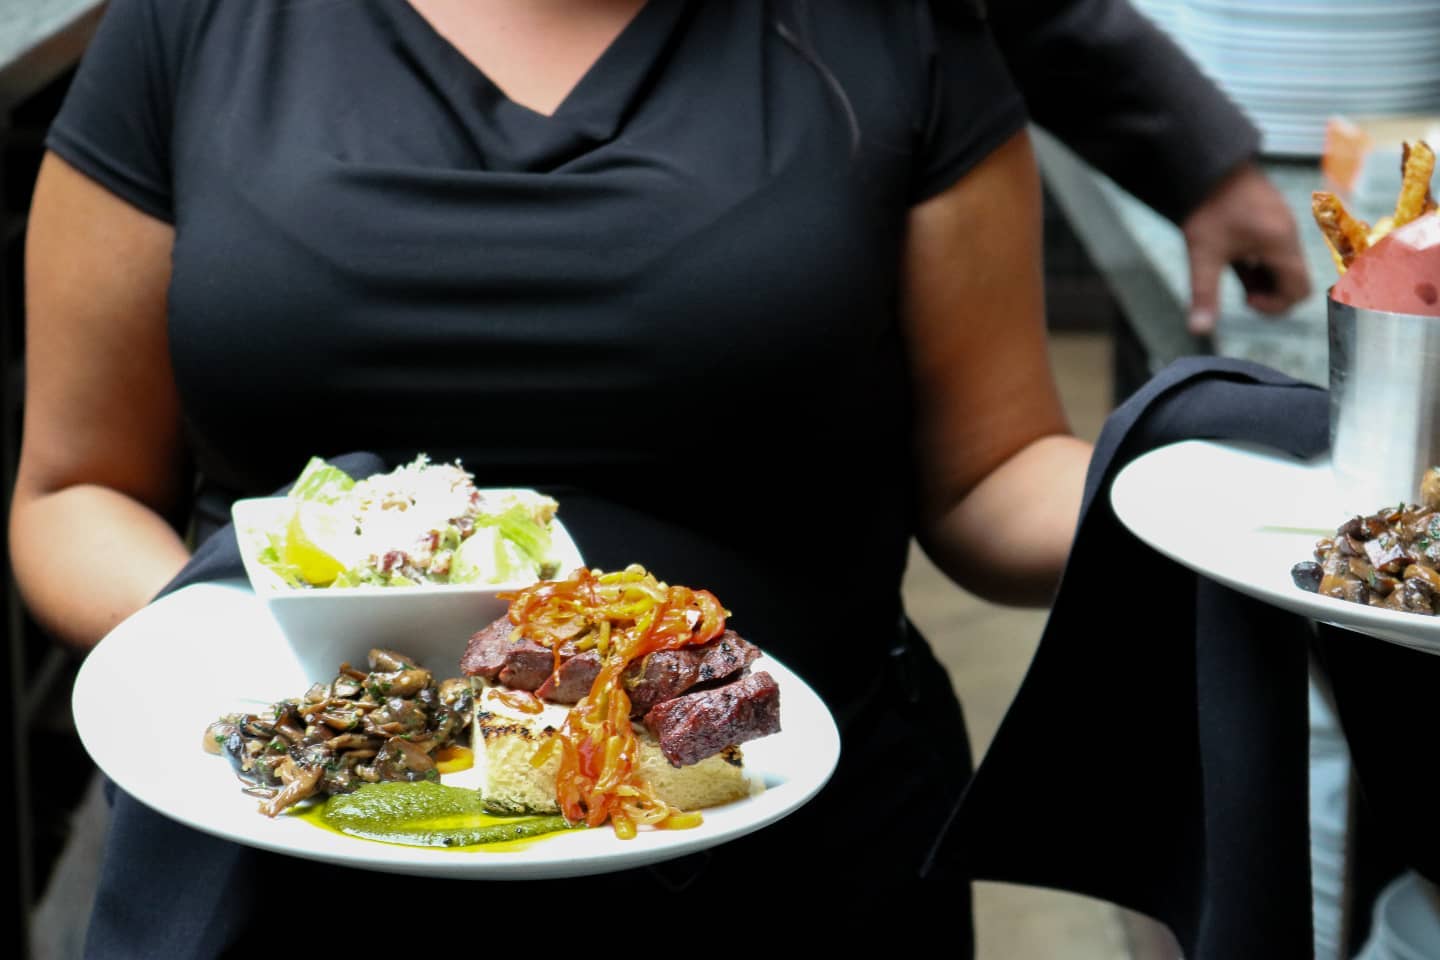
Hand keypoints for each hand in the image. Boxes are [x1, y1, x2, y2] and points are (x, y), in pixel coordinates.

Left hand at [1180, 162, 1310, 334]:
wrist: (1207, 162)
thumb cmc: (1207, 205)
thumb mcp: (1203, 254)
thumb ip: (1204, 294)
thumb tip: (1199, 329)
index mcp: (1280, 244)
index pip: (1299, 289)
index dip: (1274, 305)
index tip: (1245, 299)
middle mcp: (1289, 233)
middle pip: (1294, 278)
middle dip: (1268, 291)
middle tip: (1238, 285)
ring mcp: (1283, 223)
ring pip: (1283, 263)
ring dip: (1262, 275)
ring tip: (1232, 266)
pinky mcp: (1273, 216)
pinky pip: (1276, 247)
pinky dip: (1259, 259)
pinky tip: (1233, 252)